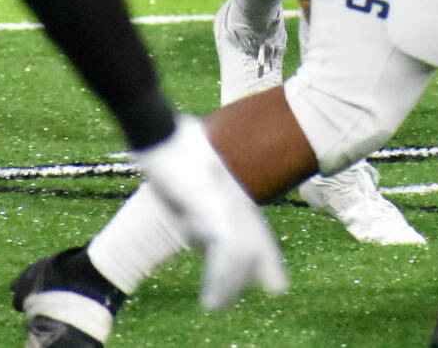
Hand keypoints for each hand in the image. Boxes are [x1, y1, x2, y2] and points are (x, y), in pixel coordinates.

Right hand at [133, 117, 286, 311]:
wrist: (160, 130)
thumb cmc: (171, 136)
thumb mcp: (192, 157)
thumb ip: (198, 172)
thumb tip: (194, 153)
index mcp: (229, 186)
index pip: (253, 220)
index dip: (263, 244)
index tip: (271, 263)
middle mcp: (234, 197)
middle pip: (257, 236)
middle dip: (266, 264)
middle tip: (277, 288)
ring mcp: (227, 205)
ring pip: (242, 255)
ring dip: (230, 285)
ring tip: (217, 306)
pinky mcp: (216, 213)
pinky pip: (225, 257)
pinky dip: (219, 282)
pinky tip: (212, 301)